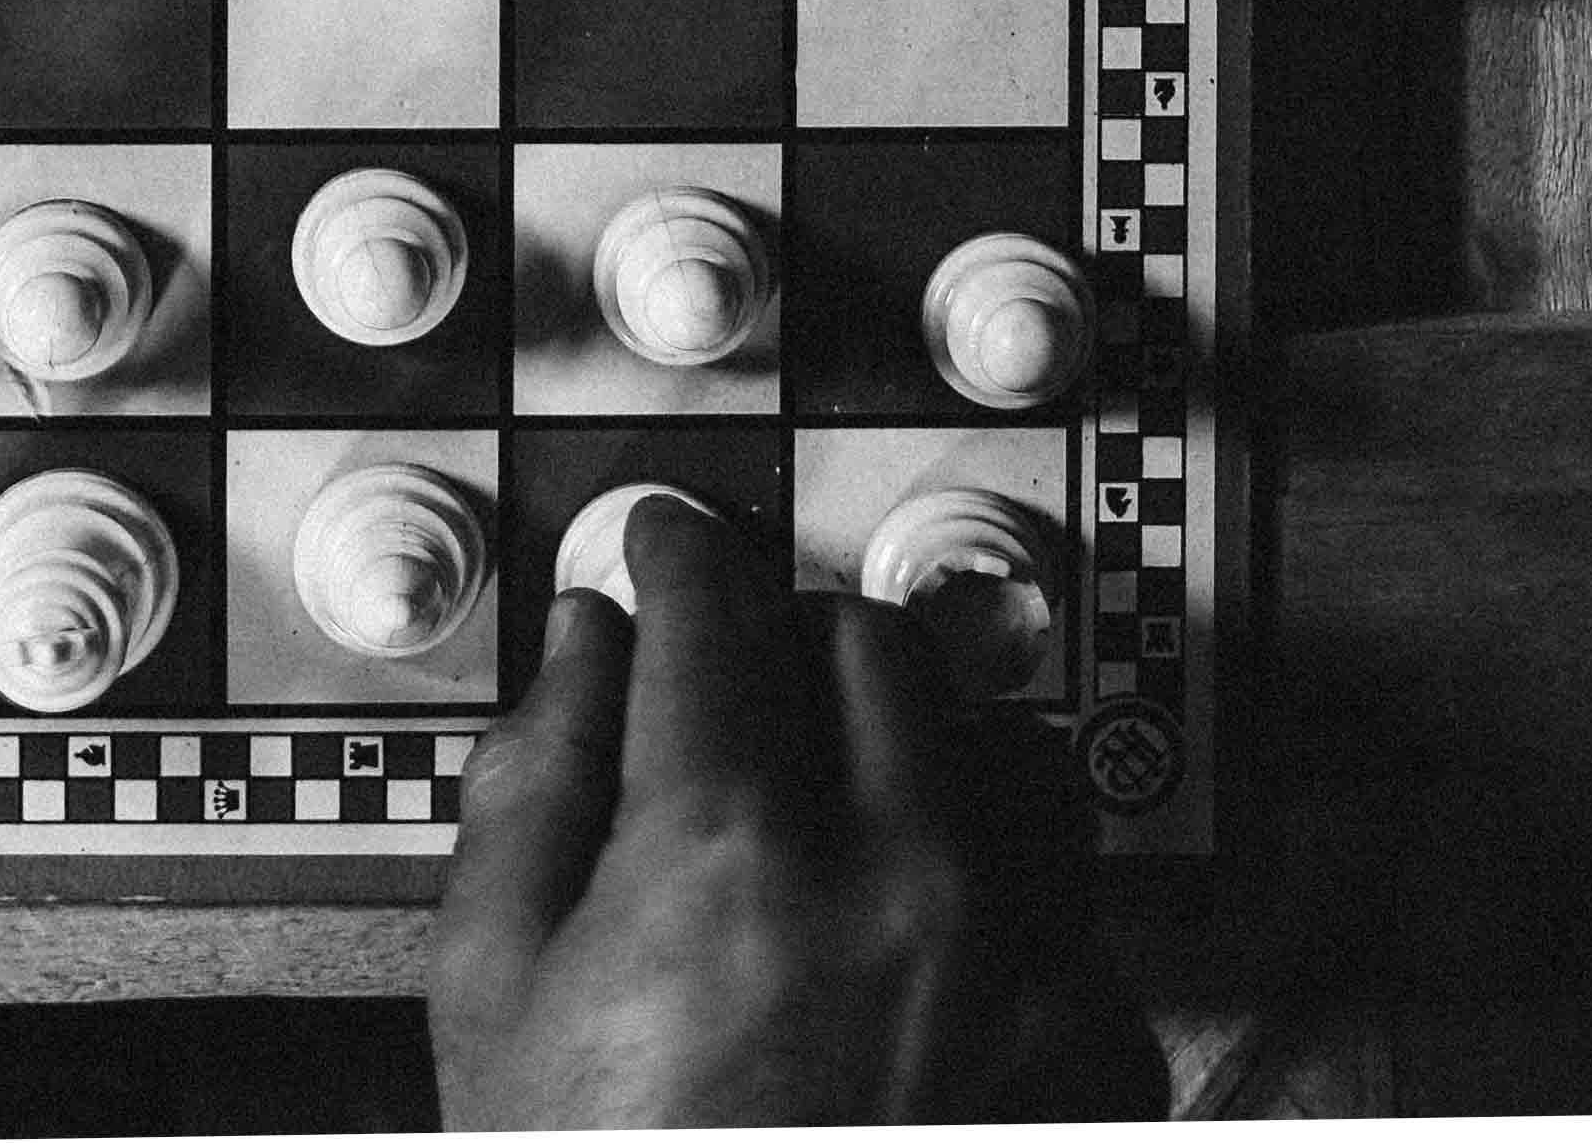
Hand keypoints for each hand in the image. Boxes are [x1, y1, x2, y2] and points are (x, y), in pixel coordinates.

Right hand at [431, 494, 1163, 1128]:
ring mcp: (1024, 962)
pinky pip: (1063, 887)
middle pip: (869, 642)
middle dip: (786, 639)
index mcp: (731, 852)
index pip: (713, 603)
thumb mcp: (491, 996)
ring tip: (832, 802)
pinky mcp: (1100, 1044)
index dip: (673, 551)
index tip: (662, 547)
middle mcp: (904, 881)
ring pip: (996, 741)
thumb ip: (534, 787)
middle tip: (729, 686)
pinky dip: (984, 876)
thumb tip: (590, 647)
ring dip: (909, 738)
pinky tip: (905, 935)